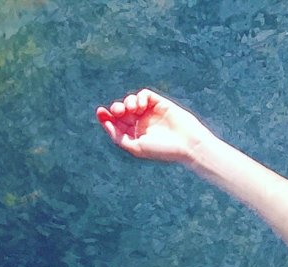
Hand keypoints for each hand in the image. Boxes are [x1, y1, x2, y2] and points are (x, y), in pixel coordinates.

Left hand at [95, 89, 211, 164]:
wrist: (187, 144)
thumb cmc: (163, 150)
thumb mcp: (136, 147)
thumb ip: (118, 136)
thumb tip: (105, 122)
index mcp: (135, 135)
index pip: (116, 123)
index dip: (106, 117)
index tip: (100, 112)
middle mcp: (142, 123)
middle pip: (122, 110)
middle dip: (117, 108)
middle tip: (119, 111)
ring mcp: (151, 112)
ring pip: (131, 100)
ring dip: (128, 102)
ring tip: (134, 109)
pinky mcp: (160, 103)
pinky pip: (144, 95)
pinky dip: (140, 97)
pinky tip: (142, 106)